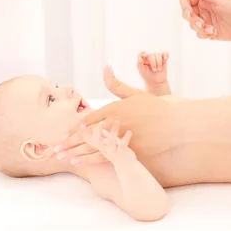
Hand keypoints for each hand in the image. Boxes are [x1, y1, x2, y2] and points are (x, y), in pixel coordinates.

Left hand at [63, 92, 182, 158]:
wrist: (175, 124)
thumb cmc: (154, 108)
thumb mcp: (135, 93)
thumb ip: (117, 84)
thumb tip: (105, 67)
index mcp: (114, 109)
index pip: (89, 120)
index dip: (74, 128)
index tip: (62, 135)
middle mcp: (115, 123)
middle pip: (87, 135)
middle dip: (69, 143)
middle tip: (54, 149)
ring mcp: (121, 137)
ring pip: (94, 147)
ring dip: (77, 153)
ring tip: (64, 158)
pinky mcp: (129, 150)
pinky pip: (107, 156)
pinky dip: (92, 160)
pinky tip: (82, 163)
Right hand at [80, 121, 134, 164]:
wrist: (127, 169)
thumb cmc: (118, 156)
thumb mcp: (109, 147)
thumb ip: (105, 138)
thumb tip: (101, 130)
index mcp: (101, 148)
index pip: (90, 141)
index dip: (84, 134)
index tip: (81, 125)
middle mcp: (106, 150)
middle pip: (97, 141)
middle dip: (97, 132)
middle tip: (100, 122)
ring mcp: (114, 152)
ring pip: (111, 141)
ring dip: (114, 131)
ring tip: (117, 121)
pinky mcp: (123, 153)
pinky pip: (123, 145)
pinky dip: (126, 137)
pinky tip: (129, 132)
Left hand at [137, 51, 168, 83]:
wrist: (156, 82)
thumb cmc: (148, 76)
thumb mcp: (142, 72)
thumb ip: (139, 64)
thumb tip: (140, 58)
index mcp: (143, 59)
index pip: (142, 53)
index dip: (143, 54)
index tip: (145, 59)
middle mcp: (149, 56)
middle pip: (151, 54)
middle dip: (153, 62)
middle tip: (154, 70)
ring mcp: (157, 57)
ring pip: (158, 54)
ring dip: (159, 62)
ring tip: (159, 69)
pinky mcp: (163, 59)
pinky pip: (165, 53)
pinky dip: (166, 55)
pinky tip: (165, 59)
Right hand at [180, 0, 230, 40]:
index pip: (186, 0)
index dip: (184, 6)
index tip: (190, 12)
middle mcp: (203, 10)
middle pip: (186, 14)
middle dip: (192, 20)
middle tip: (201, 23)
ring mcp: (206, 21)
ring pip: (192, 26)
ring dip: (199, 28)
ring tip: (211, 29)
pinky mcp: (209, 32)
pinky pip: (199, 34)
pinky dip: (204, 34)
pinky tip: (214, 32)